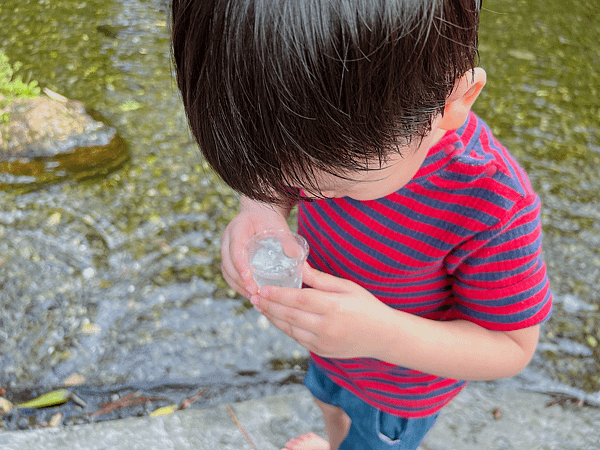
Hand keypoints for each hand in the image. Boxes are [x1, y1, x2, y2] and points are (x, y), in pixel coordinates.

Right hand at [221, 199, 290, 297]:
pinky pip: (229, 272)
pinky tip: (250, 292)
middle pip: (228, 263)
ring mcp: (226, 248)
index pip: (236, 249)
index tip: (249, 279)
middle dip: (240, 280)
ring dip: (238, 285)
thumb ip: (288, 242)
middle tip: (254, 292)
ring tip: (253, 296)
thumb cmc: (269, 218)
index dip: (241, 265)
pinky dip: (237, 284)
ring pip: (226, 270)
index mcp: (238, 228)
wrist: (260, 211)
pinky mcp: (229, 256)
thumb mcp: (279, 226)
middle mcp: (228, 238)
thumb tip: (301, 264)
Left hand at [253, 264, 389, 358]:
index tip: (262, 288)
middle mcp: (326, 328)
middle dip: (268, 305)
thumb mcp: (347, 287)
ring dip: (272, 317)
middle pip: (289, 315)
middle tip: (253, 296)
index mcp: (333, 308)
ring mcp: (323, 343)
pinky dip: (285, 327)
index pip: (298, 300)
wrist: (383, 336)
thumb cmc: (366, 306)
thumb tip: (299, 266)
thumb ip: (321, 280)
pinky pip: (297, 338)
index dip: (278, 294)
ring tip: (260, 306)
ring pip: (289, 329)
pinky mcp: (321, 351)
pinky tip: (277, 318)